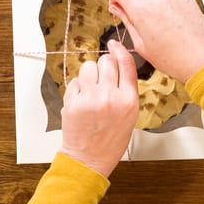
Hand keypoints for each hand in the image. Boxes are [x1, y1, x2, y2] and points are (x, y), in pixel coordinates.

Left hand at [60, 39, 138, 177]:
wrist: (90, 158)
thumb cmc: (111, 139)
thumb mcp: (130, 114)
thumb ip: (125, 89)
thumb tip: (116, 63)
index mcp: (129, 100)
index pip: (126, 64)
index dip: (119, 50)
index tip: (113, 44)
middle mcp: (111, 96)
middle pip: (106, 62)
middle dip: (103, 67)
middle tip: (102, 80)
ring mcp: (90, 99)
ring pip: (88, 66)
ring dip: (89, 73)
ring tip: (90, 89)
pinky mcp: (73, 102)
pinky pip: (75, 81)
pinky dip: (78, 87)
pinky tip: (81, 101)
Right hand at [109, 0, 203, 82]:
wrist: (200, 60)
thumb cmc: (171, 58)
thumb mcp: (140, 44)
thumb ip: (127, 21)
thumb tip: (117, 8)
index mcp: (142, 10)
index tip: (118, 8)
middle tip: (133, 14)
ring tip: (152, 20)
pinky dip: (162, 2)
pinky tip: (168, 21)